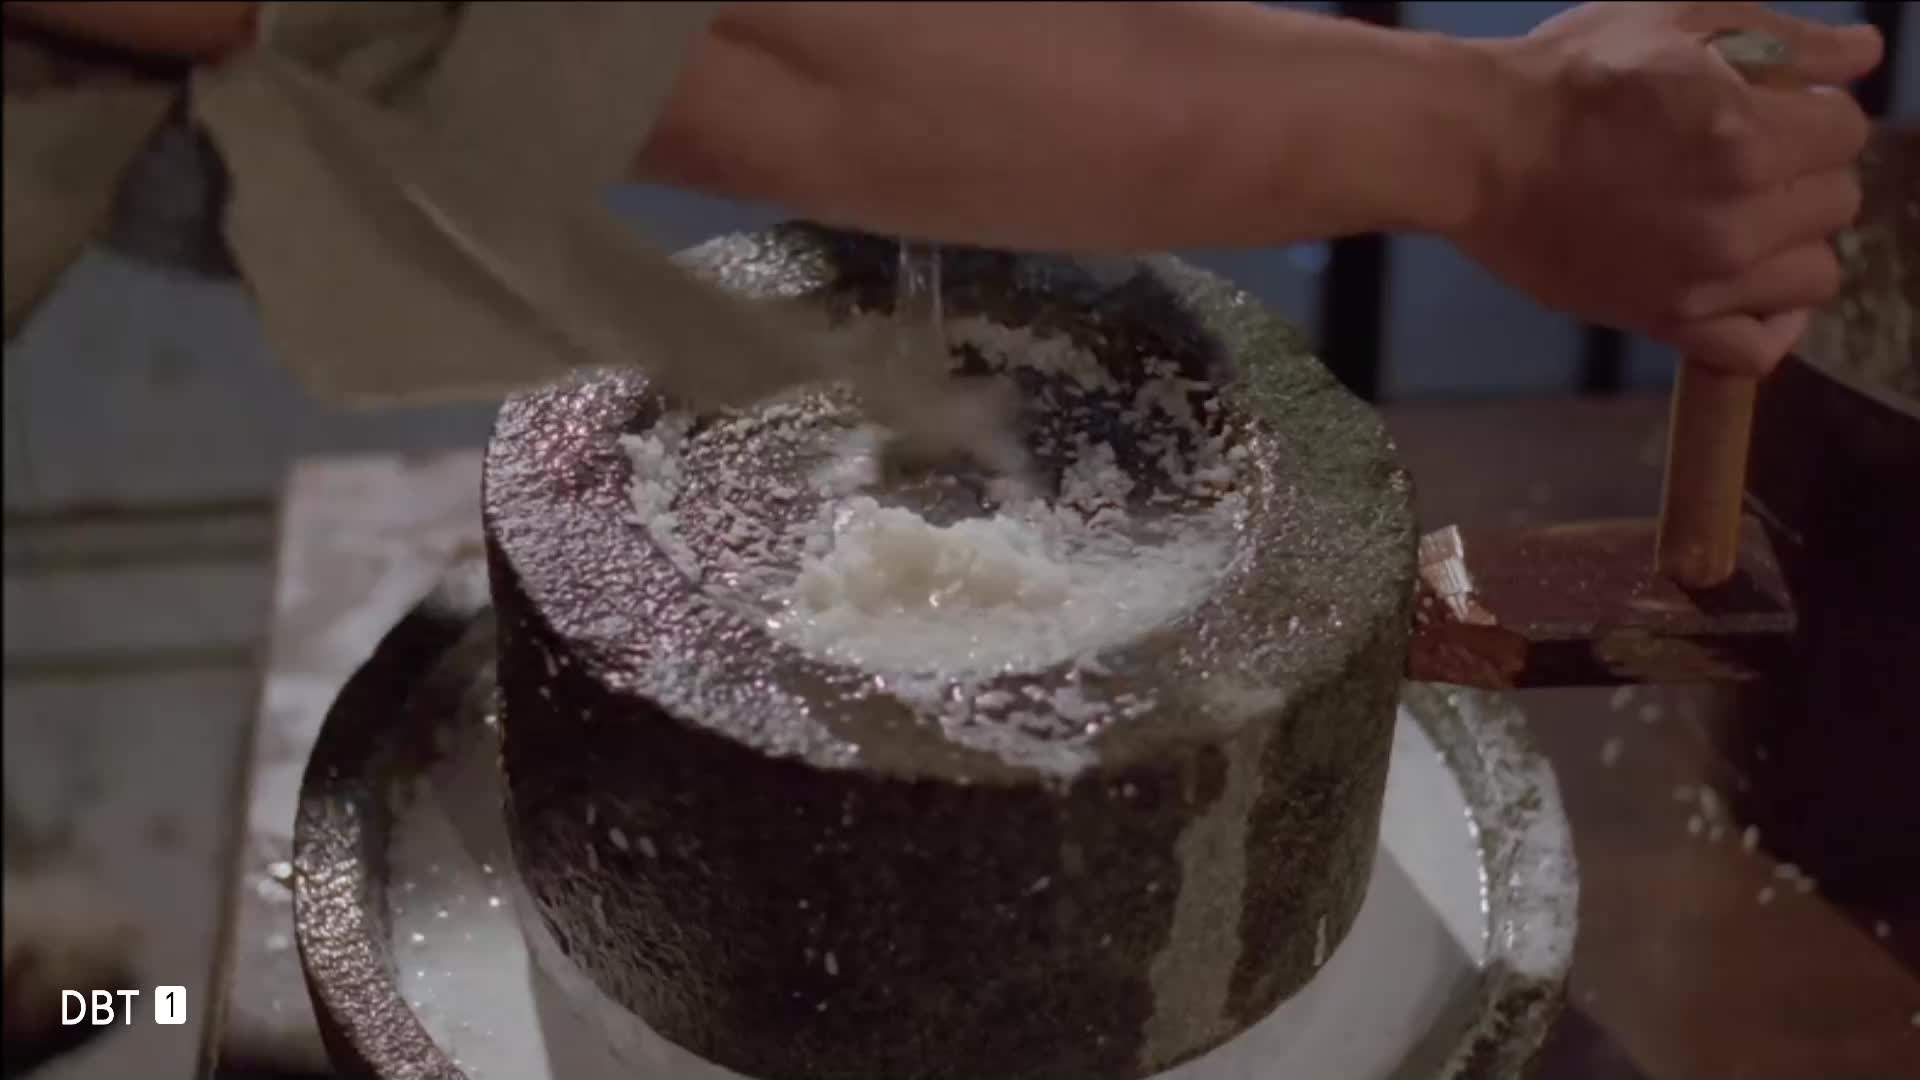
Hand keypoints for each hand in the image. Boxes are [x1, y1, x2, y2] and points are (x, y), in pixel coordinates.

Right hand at [1452, 2, 1880, 375]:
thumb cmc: (1570, 74)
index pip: (1847, 132)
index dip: (1811, 112)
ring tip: (1744, 221)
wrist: (1478, 147)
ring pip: (1814, 276)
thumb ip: (1787, 38)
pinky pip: (1756, 350)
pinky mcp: (1662, 319)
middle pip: (1838, 202)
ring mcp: (1702, 278)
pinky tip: (1752, 291)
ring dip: (1791, 244)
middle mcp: (1737, 218)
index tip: (1769, 108)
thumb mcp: (1677, 19)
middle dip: (1803, 172)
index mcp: (1749, 136)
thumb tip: (1865, 57)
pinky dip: (1769, 325)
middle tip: (1744, 159)